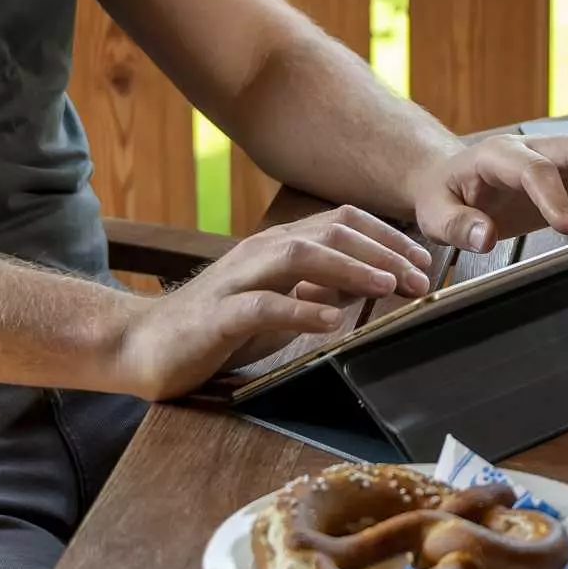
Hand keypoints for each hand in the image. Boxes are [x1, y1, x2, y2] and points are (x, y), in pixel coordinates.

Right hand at [116, 206, 431, 399]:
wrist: (143, 345)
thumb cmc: (219, 328)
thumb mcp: (282, 307)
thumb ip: (324, 291)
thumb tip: (376, 282)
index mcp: (277, 247)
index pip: (342, 223)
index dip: (388, 237)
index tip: (424, 261)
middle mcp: (259, 253)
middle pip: (328, 231)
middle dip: (381, 251)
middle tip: (419, 277)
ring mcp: (236, 281)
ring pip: (298, 256)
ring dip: (349, 268)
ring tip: (387, 285)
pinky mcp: (216, 316)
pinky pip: (261, 306)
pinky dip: (300, 310)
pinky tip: (331, 321)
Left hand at [412, 134, 567, 251]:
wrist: (447, 180)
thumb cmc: (441, 195)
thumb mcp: (434, 213)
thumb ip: (458, 224)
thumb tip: (484, 236)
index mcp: (497, 154)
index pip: (532, 169)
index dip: (552, 196)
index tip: (567, 227)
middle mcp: (530, 150)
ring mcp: (551, 162)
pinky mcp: (564, 180)